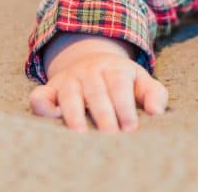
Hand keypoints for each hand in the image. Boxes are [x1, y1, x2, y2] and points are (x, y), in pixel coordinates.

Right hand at [29, 46, 168, 131]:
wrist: (93, 60)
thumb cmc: (122, 80)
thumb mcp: (141, 80)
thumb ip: (154, 94)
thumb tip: (156, 112)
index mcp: (114, 68)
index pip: (119, 86)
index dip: (124, 107)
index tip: (130, 129)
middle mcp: (89, 71)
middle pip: (96, 91)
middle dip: (103, 114)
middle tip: (110, 137)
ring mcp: (68, 79)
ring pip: (69, 94)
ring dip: (74, 115)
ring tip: (82, 136)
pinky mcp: (50, 89)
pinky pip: (40, 95)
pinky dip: (42, 106)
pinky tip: (53, 119)